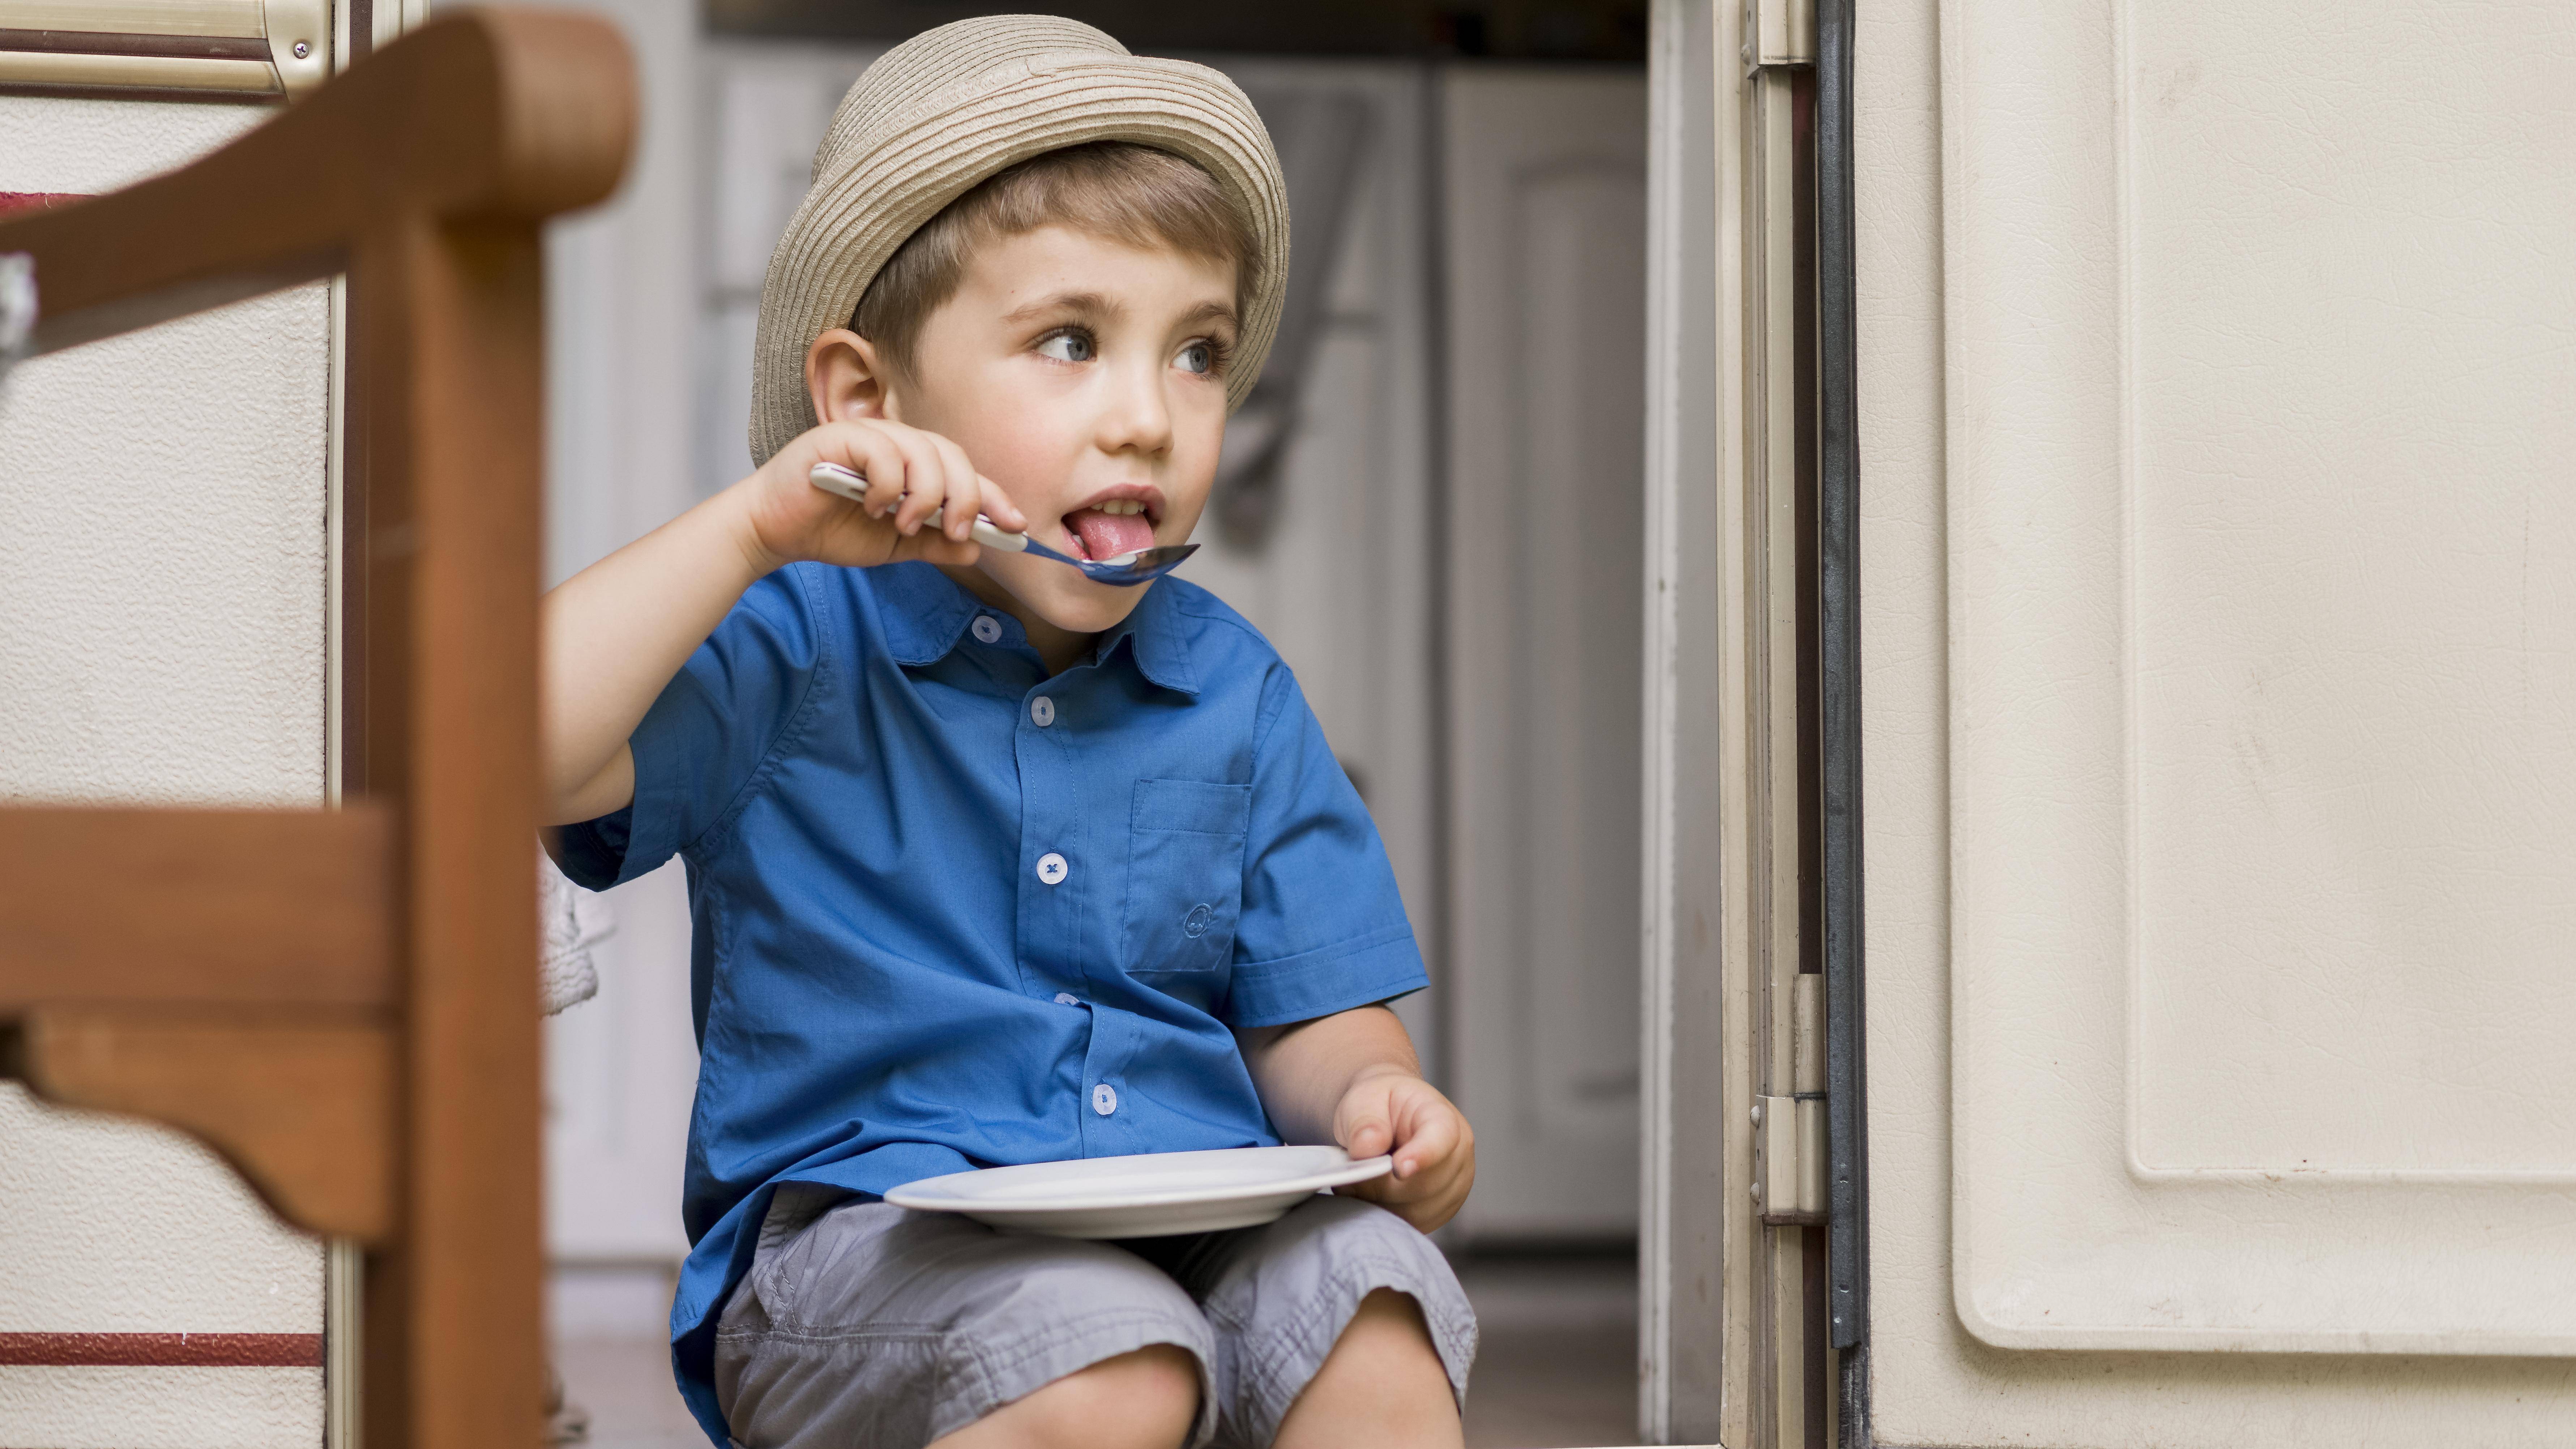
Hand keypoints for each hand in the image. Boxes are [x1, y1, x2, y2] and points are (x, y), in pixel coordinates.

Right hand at [728, 419, 1028, 574]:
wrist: (776, 532)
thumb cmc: (832, 531)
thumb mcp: (895, 546)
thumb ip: (934, 544)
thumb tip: (976, 549)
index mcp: (913, 466)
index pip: (965, 473)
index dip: (994, 497)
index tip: (1017, 527)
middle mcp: (896, 443)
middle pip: (952, 456)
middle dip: (965, 498)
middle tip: (956, 532)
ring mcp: (868, 436)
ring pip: (922, 451)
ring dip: (925, 495)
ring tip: (904, 524)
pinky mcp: (838, 437)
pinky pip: (882, 452)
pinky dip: (886, 484)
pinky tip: (874, 507)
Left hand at [1329, 1066, 1474, 1231]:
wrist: (1384, 1120)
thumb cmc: (1378, 1106)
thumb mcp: (1364, 1099)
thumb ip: (1364, 1121)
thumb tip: (1367, 1149)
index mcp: (1443, 1119)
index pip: (1442, 1140)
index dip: (1422, 1156)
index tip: (1398, 1169)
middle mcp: (1458, 1156)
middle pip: (1425, 1186)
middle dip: (1381, 1185)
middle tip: (1348, 1175)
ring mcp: (1453, 1188)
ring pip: (1416, 1212)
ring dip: (1379, 1203)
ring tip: (1355, 1183)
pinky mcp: (1439, 1212)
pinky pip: (1411, 1225)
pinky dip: (1384, 1215)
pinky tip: (1368, 1197)